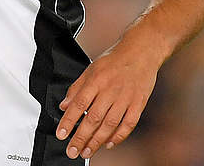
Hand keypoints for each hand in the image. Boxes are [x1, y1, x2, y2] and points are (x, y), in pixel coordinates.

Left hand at [55, 31, 164, 158]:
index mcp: (96, 80)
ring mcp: (126, 98)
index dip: (69, 121)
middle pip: (93, 118)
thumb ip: (76, 88)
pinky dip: (118, 136)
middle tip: (72, 151)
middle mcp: (110, 90)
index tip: (61, 135)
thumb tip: (64, 106)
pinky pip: (128, 124)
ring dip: (97, 141)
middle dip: (81, 138)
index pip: (79, 104)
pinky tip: (109, 143)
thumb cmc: (115, 59)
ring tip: (87, 152)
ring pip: (110, 124)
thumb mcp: (91, 68)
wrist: (142, 50)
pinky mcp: (139, 103)